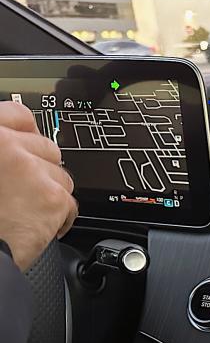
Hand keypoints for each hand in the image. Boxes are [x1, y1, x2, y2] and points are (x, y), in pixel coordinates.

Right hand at [0, 101, 76, 270]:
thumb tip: (12, 147)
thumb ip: (1, 155)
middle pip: (46, 148)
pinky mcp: (53, 197)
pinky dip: (59, 218)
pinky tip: (37, 227)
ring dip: (49, 193)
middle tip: (22, 191)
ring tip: (25, 212)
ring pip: (61, 176)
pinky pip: (70, 204)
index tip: (28, 143)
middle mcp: (8, 146)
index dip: (25, 132)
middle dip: (40, 169)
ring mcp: (32, 170)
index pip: (18, 115)